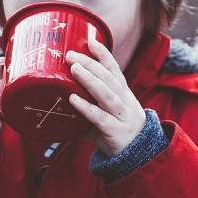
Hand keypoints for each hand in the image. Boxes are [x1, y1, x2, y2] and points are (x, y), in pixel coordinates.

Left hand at [66, 36, 146, 157]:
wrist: (138, 156)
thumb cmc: (117, 131)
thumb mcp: (106, 113)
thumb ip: (87, 104)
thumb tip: (59, 97)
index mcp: (122, 93)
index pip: (114, 69)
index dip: (103, 54)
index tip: (91, 41)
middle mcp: (124, 101)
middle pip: (108, 78)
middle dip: (90, 63)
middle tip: (71, 55)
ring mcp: (121, 116)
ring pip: (107, 94)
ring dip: (90, 80)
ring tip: (74, 69)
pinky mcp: (115, 132)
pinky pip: (100, 118)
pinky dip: (86, 107)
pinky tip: (73, 99)